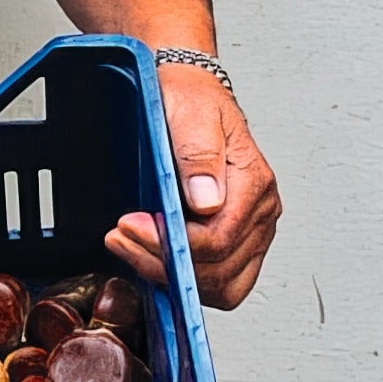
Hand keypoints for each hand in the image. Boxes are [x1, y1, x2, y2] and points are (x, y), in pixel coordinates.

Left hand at [108, 59, 279, 311]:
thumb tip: (206, 201)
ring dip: (174, 278)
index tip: (128, 226)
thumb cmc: (191, 100)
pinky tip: (153, 258)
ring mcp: (252, 231)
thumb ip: (199, 155)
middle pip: (219, 270)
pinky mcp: (238, 242)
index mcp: (254, 182)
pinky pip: (221, 282)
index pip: (218, 240)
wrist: (190, 94)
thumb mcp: (191, 112)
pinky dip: (187, 280)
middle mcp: (261, 212)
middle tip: (121, 239)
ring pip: (223, 286)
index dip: (171, 244)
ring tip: (133, 249)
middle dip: (164, 262)